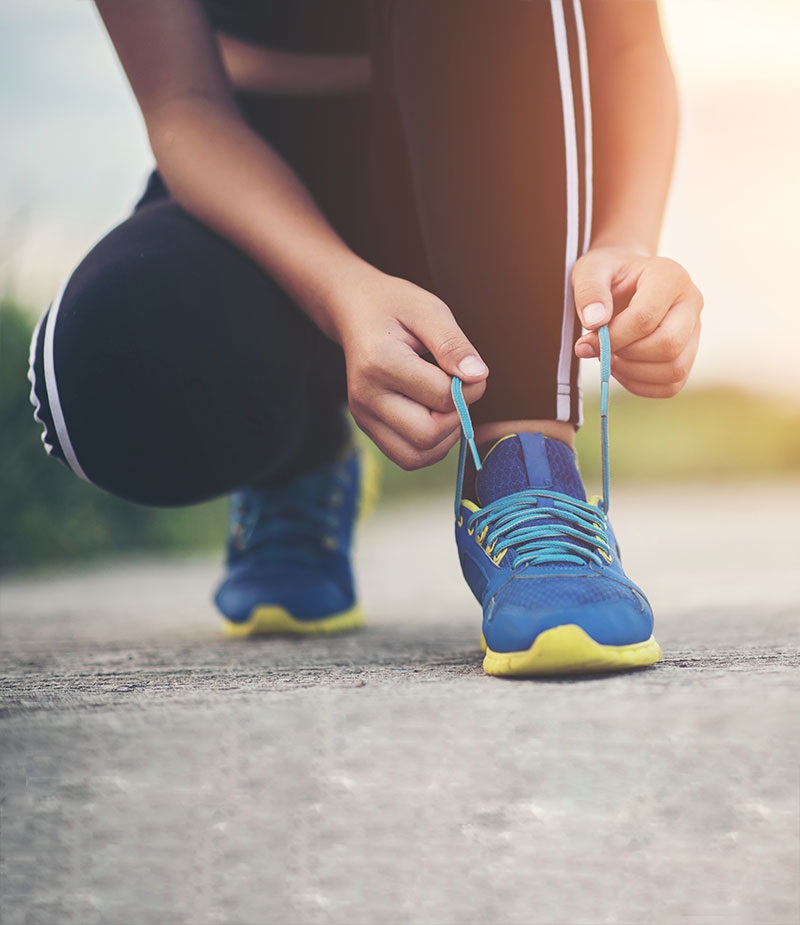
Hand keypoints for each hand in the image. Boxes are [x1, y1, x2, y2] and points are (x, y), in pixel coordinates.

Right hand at [331, 268, 488, 469]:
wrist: (356, 311)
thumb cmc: (396, 307)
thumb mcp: (429, 311)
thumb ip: (453, 344)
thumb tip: (478, 376)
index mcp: (379, 363)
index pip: (441, 397)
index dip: (470, 387)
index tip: (469, 368)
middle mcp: (365, 396)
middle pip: (427, 435)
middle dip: (457, 417)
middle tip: (457, 389)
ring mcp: (363, 416)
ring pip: (416, 456)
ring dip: (445, 436)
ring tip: (445, 403)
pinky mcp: (368, 428)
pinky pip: (407, 457)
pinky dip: (430, 445)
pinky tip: (435, 416)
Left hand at [571, 247, 702, 397]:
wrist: (625, 279)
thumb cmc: (608, 274)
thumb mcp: (590, 272)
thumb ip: (589, 292)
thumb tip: (594, 322)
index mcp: (670, 276)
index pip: (645, 318)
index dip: (613, 338)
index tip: (586, 343)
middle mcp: (691, 302)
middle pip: (668, 345)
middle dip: (627, 355)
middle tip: (601, 350)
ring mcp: (694, 330)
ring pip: (675, 369)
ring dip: (633, 373)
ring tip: (610, 358)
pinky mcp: (689, 354)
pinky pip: (672, 385)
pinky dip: (641, 385)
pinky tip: (621, 368)